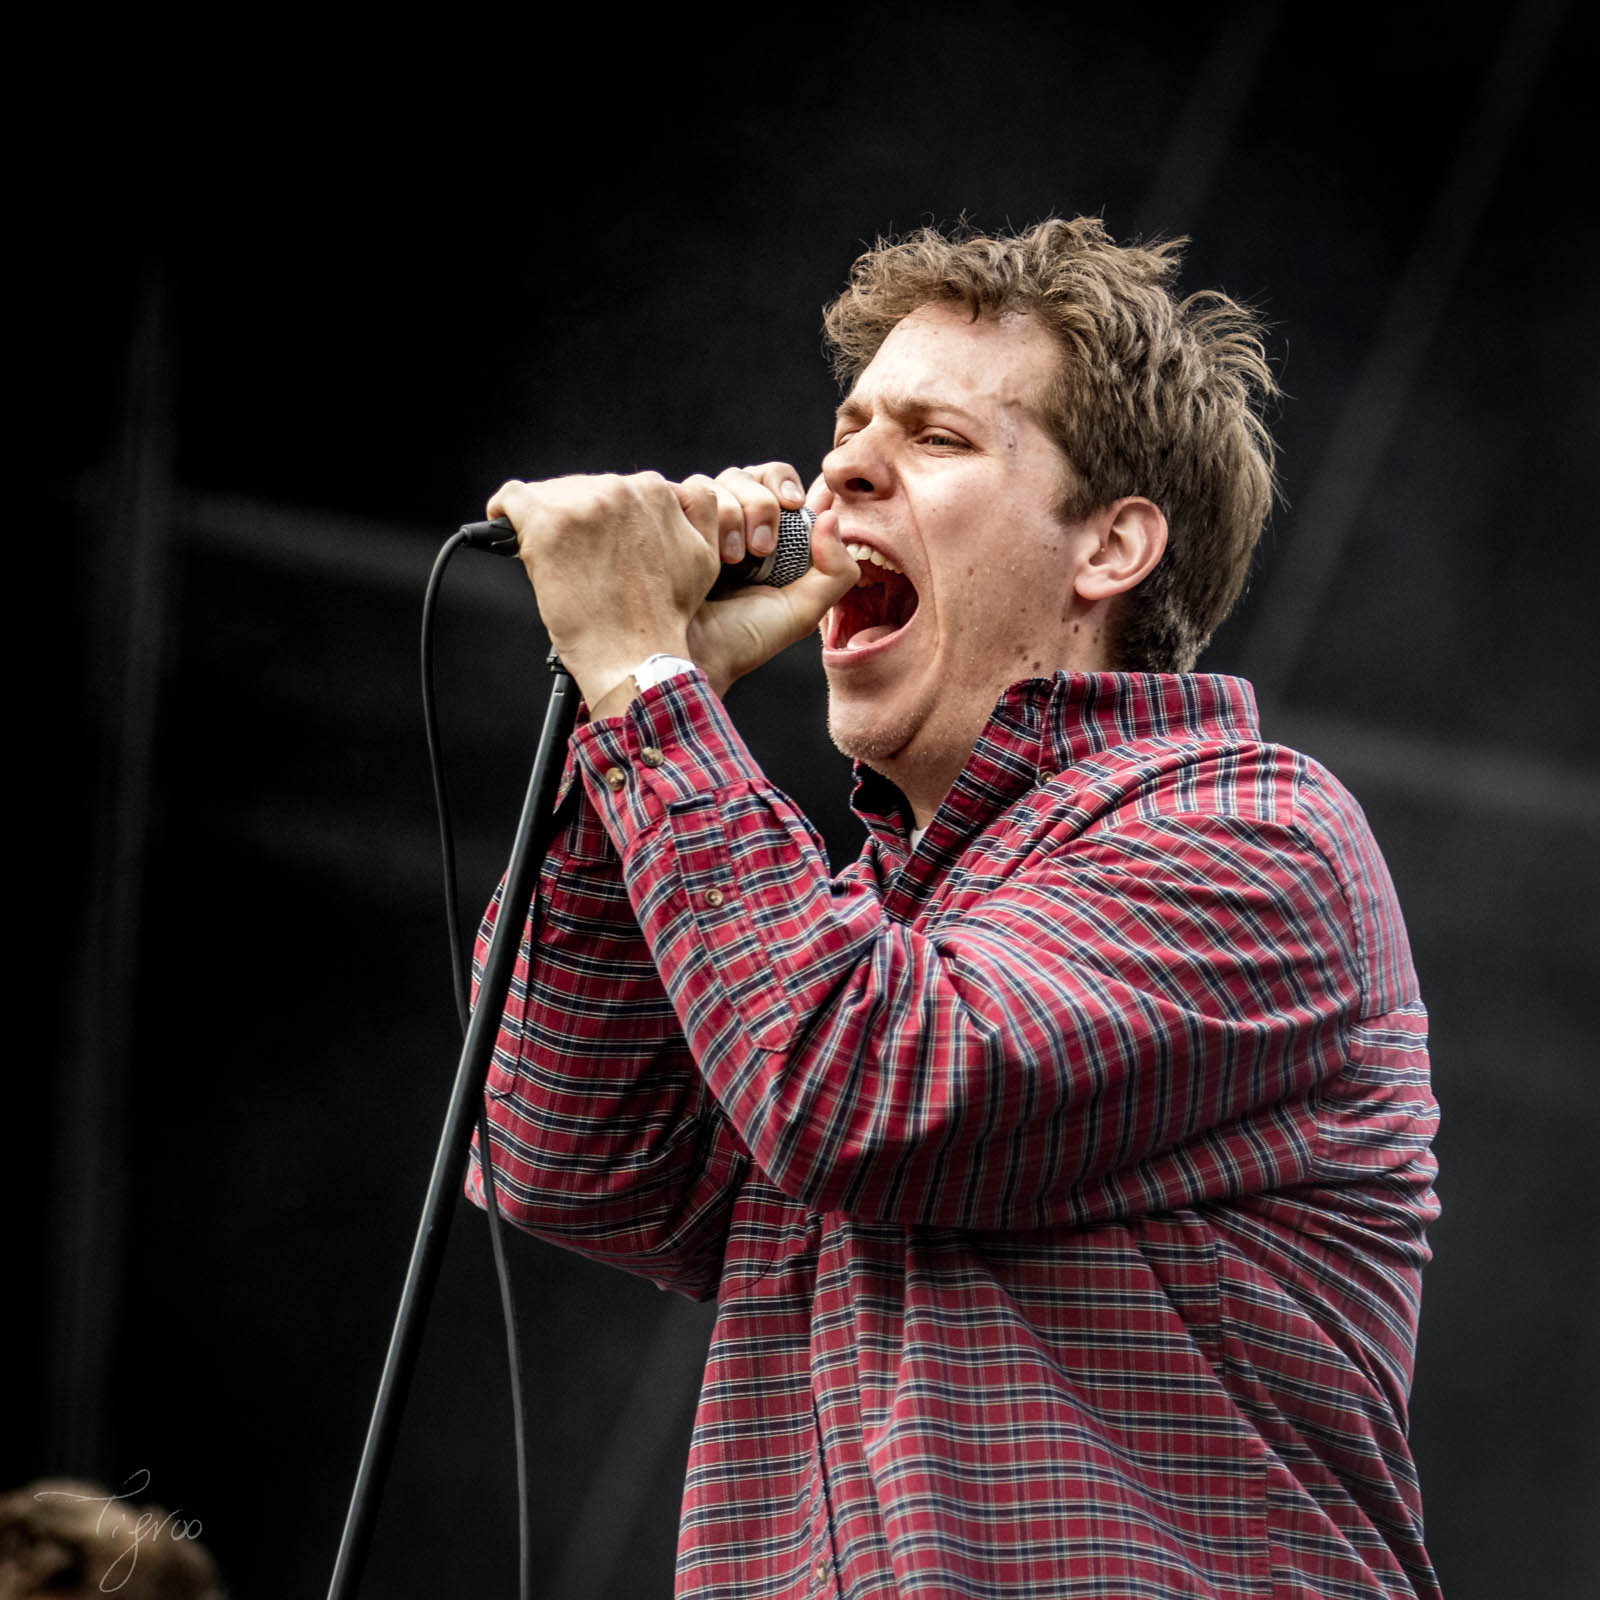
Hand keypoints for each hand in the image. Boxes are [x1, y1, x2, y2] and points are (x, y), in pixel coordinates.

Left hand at [487, 471, 720, 706]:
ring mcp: (583, 505)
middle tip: (579, 562)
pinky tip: (507, 531)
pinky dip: (506, 513)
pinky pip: (512, 499)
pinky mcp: (547, 523)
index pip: (614, 488)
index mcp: (656, 492)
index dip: (603, 520)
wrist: (637, 657)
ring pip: (547, 496)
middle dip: (576, 521)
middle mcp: (621, 490)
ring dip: (546, 523)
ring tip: (557, 561)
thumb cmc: (663, 620)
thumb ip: (696, 513)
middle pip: (579, 489)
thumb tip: (671, 493)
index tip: (596, 543)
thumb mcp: (704, 557)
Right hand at [684, 463, 859, 694]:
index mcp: (759, 534)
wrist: (692, 659)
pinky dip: (696, 513)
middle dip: (759, 503)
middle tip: (761, 549)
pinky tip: (702, 550)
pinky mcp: (661, 525)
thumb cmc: (742, 641)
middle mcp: (724, 523)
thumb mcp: (802, 611)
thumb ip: (836, 571)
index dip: (783, 482)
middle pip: (744, 475)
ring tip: (730, 562)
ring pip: (712, 483)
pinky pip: (681, 494)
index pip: (773, 480)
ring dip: (729, 515)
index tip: (792, 504)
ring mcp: (689, 523)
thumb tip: (830, 517)